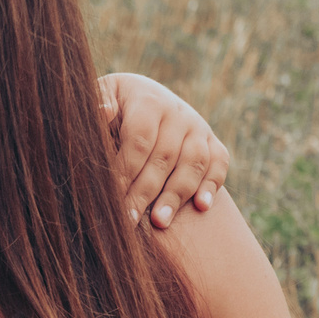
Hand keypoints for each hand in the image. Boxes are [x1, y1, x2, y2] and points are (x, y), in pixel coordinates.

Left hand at [97, 72, 229, 228]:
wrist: (144, 95)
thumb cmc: (114, 104)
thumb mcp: (103, 96)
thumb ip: (99, 103)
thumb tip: (103, 112)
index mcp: (148, 101)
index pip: (139, 140)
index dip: (126, 170)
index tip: (112, 198)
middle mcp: (178, 112)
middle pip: (164, 156)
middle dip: (145, 191)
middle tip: (129, 219)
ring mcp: (198, 127)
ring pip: (193, 163)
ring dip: (176, 195)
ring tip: (160, 222)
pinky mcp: (212, 141)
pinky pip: (219, 163)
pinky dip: (212, 185)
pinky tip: (201, 207)